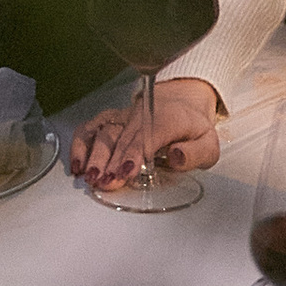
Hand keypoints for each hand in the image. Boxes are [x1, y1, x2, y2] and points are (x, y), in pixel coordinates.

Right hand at [68, 76, 222, 190]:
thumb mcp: (208, 143)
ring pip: (103, 133)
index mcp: (168, 120)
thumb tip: (177, 157)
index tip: (126, 171)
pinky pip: (90, 128)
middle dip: (110, 162)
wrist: (182, 102)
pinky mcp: (111, 120)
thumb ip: (195, 153)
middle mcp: (142, 116)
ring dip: (93, 155)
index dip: (135, 153)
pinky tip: (77, 164)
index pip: (148, 136)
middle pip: (121, 137)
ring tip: (89, 177)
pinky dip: (80, 144)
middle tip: (104, 183)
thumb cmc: (193, 128)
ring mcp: (123, 117)